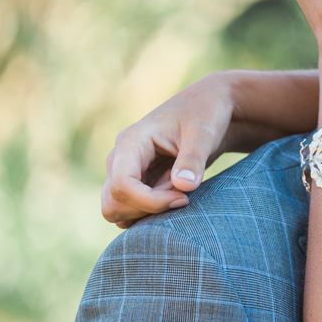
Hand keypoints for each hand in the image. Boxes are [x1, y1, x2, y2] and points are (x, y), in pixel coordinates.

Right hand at [101, 72, 236, 227]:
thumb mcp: (203, 133)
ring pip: (118, 210)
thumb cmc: (205, 114)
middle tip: (182, 195)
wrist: (209, 108)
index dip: (150, 201)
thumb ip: (193, 159)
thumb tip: (183, 187)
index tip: (184, 198)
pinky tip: (176, 195)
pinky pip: (131, 209)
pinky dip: (152, 212)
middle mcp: (120, 158)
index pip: (122, 185)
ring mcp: (125, 171)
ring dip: (149, 212)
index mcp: (131, 142)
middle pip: (113, 203)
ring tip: (179, 193)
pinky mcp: (136, 182)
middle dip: (148, 209)